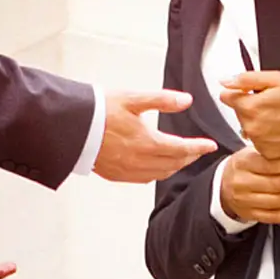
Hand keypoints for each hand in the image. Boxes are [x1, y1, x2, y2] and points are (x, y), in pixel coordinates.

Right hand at [94, 90, 217, 182]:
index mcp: (145, 142)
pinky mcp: (114, 175)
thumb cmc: (97, 110)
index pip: (181, 149)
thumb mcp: (132, 99)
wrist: (69, 125)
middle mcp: (138, 161)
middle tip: (198, 150)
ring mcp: (125, 170)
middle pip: (173, 164)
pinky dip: (155, 174)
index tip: (210, 146)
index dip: (198, 147)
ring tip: (181, 158)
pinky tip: (156, 167)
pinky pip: (142, 179)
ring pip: (159, 174)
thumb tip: (185, 100)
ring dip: (174, 167)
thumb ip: (162, 100)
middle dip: (188, 157)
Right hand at [219, 149, 279, 225]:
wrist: (222, 185)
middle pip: (277, 184)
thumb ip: (270, 153)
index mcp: (244, 164)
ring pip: (277, 202)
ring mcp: (245, 200)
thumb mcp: (250, 153)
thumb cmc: (242, 167)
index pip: (272, 165)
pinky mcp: (250, 214)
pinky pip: (272, 216)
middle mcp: (243, 183)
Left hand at [220, 70, 279, 161]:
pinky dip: (268, 136)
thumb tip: (225, 81)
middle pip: (239, 112)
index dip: (241, 91)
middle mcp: (251, 126)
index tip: (255, 92)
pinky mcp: (268, 153)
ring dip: (259, 122)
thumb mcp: (277, 79)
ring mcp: (259, 141)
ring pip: (249, 127)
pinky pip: (259, 141)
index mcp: (250, 106)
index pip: (227, 96)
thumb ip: (246, 79)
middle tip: (274, 104)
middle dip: (252, 107)